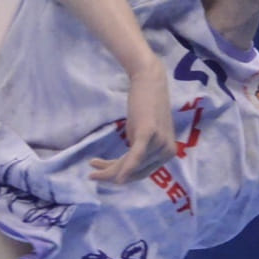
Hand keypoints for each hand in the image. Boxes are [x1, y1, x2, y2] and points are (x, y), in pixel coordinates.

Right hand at [90, 62, 174, 184]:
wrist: (149, 80)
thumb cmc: (145, 105)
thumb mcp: (141, 133)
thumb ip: (137, 151)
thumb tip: (124, 169)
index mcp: (167, 153)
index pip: (141, 172)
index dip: (121, 176)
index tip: (103, 174)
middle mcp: (167, 152)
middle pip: (134, 171)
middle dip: (111, 175)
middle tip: (92, 175)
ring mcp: (159, 143)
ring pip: (130, 165)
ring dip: (109, 168)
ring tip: (91, 165)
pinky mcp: (149, 133)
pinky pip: (135, 156)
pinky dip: (125, 168)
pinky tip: (116, 178)